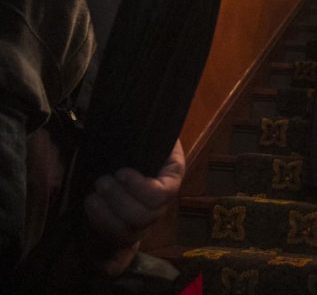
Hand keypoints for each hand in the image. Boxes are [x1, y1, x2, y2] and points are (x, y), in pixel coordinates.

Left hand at [84, 140, 184, 274]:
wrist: (126, 152)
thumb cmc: (136, 140)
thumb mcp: (146, 131)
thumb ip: (148, 131)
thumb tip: (140, 123)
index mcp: (171, 176)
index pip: (164, 194)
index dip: (140, 188)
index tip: (121, 172)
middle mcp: (161, 203)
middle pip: (147, 216)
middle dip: (120, 199)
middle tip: (102, 181)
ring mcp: (144, 221)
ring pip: (131, 232)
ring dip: (107, 216)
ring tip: (92, 196)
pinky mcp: (127, 232)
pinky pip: (120, 246)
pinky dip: (106, 238)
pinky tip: (93, 221)